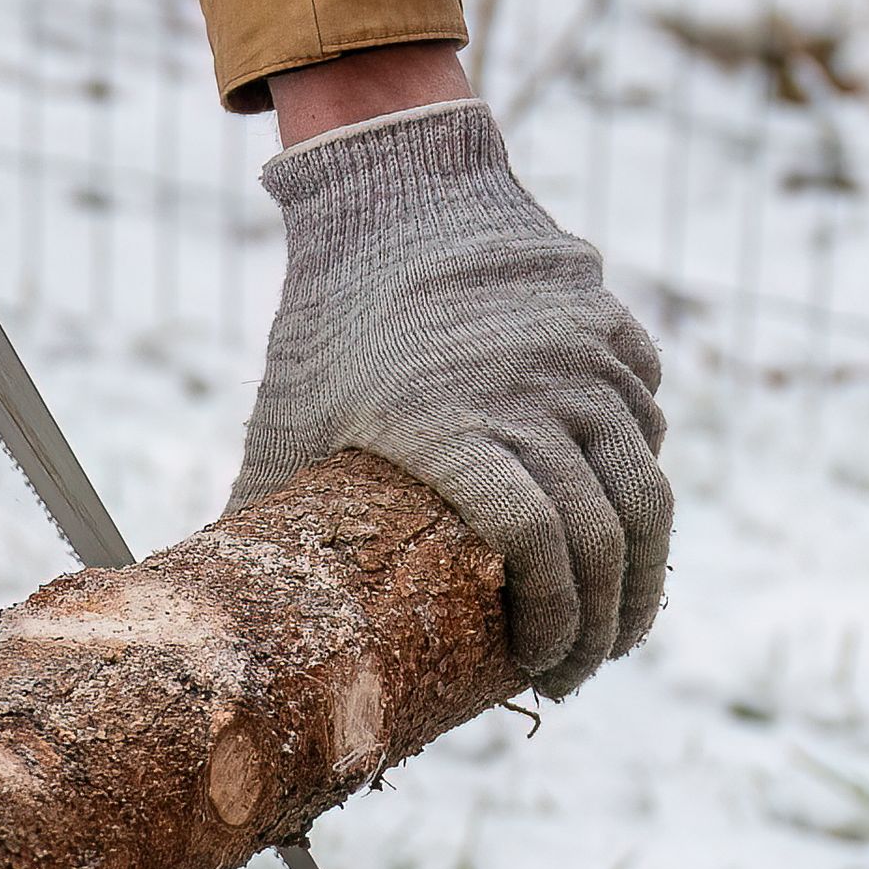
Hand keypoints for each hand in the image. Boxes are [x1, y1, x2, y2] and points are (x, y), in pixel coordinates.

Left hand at [239, 101, 671, 695]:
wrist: (392, 194)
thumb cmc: (325, 327)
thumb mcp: (288, 425)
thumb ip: (267, 521)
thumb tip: (220, 626)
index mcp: (454, 430)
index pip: (540, 549)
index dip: (552, 625)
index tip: (539, 673)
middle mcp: (535, 396)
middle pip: (605, 538)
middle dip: (602, 628)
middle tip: (577, 673)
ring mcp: (585, 359)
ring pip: (647, 488)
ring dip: (642, 571)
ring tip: (619, 623)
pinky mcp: (612, 332)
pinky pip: (647, 422)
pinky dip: (639, 479)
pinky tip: (615, 524)